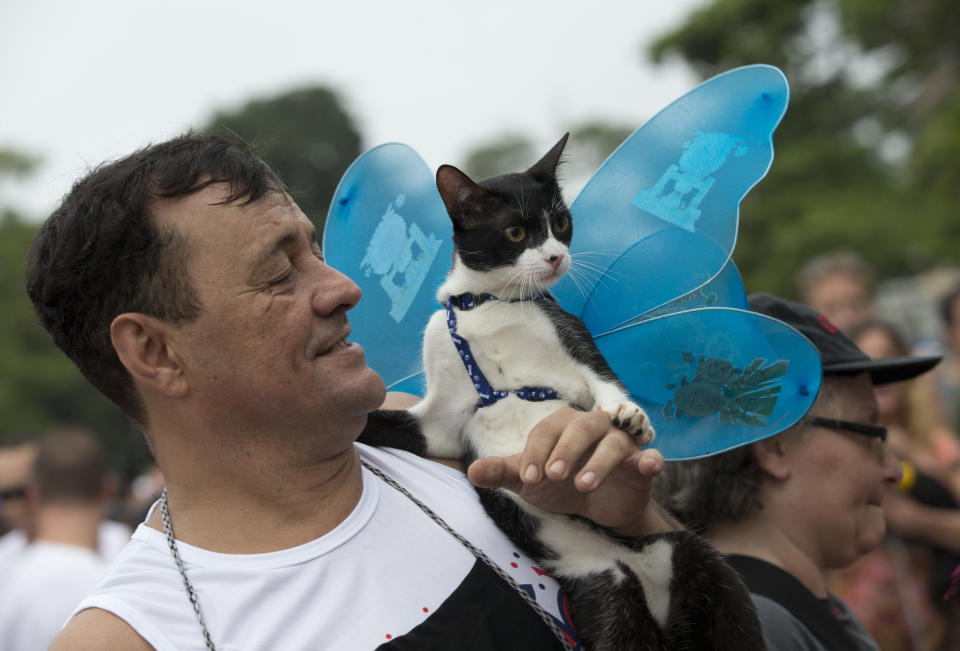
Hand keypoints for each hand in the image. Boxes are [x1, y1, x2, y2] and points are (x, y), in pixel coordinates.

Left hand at [467, 407, 673, 536]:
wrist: (596, 511)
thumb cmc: (560, 485)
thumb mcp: (530, 482)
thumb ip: (503, 473)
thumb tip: (471, 471)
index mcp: (563, 425)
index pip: (547, 431)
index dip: (536, 452)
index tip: (527, 477)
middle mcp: (593, 428)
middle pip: (582, 427)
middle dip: (566, 450)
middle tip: (553, 477)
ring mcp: (620, 444)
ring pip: (613, 443)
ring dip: (599, 462)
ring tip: (583, 485)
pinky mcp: (641, 465)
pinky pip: (649, 458)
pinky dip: (650, 460)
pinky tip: (648, 466)